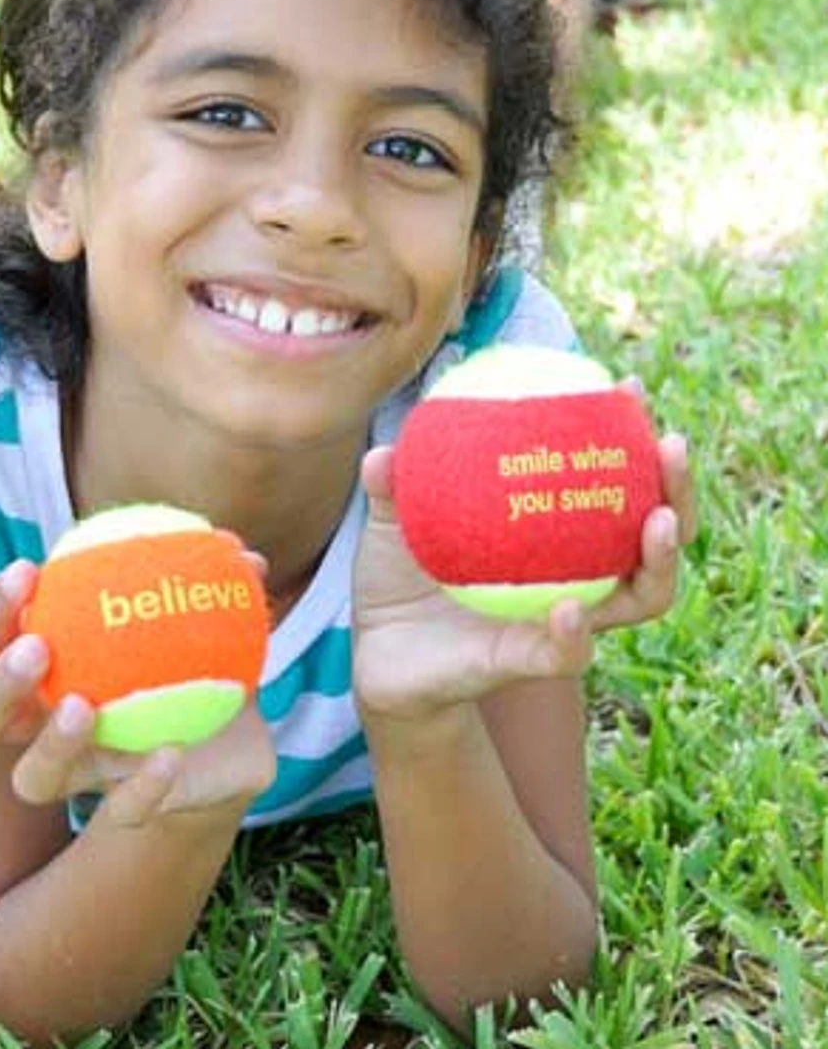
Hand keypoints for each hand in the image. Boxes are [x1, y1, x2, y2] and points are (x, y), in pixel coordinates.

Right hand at [0, 559, 276, 825]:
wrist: (229, 743)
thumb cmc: (193, 659)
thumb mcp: (204, 619)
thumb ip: (210, 584)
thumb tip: (238, 548)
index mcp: (46, 669)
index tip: (28, 570)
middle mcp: (45, 727)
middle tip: (38, 648)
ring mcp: (82, 775)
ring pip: (32, 778)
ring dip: (51, 742)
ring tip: (83, 708)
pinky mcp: (126, 809)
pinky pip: (122, 810)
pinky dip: (142, 786)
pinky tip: (170, 753)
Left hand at [351, 430, 696, 722]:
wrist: (378, 656)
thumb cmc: (396, 580)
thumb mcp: (389, 523)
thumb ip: (390, 485)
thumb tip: (384, 451)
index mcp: (551, 537)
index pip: (609, 484)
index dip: (629, 438)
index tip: (627, 389)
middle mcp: (574, 576)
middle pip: (653, 535)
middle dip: (677, 491)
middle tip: (672, 445)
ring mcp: (560, 622)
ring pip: (640, 597)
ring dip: (660, 559)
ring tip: (657, 520)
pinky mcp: (530, 665)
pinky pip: (566, 654)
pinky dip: (574, 634)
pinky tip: (572, 607)